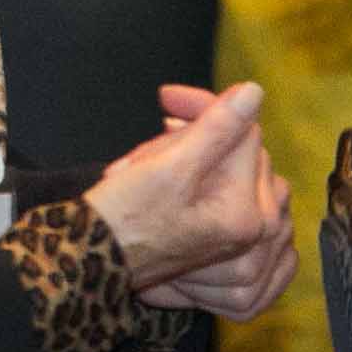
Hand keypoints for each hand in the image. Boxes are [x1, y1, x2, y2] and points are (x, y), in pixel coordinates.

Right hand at [85, 82, 289, 305]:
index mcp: (247, 213)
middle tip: (156, 132)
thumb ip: (217, 128)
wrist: (95, 259)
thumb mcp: (166, 166)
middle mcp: (256, 231)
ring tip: (157, 160)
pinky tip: (179, 173)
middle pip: (242, 152)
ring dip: (200, 153)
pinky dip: (212, 176)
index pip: (244, 132)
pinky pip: (237, 194)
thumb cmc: (123, 215)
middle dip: (198, 136)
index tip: (166, 100)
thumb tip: (254, 91)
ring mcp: (246, 241)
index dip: (203, 107)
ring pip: (236, 169)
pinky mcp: (232, 245)